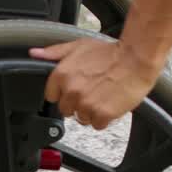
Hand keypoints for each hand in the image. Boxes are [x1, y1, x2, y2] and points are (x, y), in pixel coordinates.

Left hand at [29, 39, 161, 129]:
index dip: (64, 93)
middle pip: (66, 110)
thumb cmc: (110, 52)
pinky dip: (104, 119)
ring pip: (82, 118)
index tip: (74, 89)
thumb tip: (34, 54)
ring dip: (91, 112)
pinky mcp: (102, 114)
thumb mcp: (78, 46)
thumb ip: (55, 52)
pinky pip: (97, 125)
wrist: (136, 59)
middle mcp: (71, 91)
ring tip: (103, 96)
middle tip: (92, 92)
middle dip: (77, 103)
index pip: (51, 96)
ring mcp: (86, 104)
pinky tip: (110, 104)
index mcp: (62, 74)